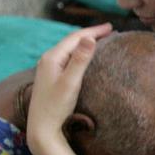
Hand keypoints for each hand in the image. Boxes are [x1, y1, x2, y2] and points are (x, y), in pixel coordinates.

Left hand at [26, 23, 112, 149]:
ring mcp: (48, 68)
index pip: (76, 37)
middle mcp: (48, 59)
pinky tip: (85, 57)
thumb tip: (90, 37)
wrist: (42, 128)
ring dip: (85, 43)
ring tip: (100, 40)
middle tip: (110, 31)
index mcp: (52, 57)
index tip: (111, 27)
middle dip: (90, 34)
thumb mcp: (71, 82)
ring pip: (69, 49)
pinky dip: (79, 53)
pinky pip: (67, 58)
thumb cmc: (56, 106)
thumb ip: (80, 60)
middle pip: (72, 41)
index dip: (94, 30)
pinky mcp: (50, 77)